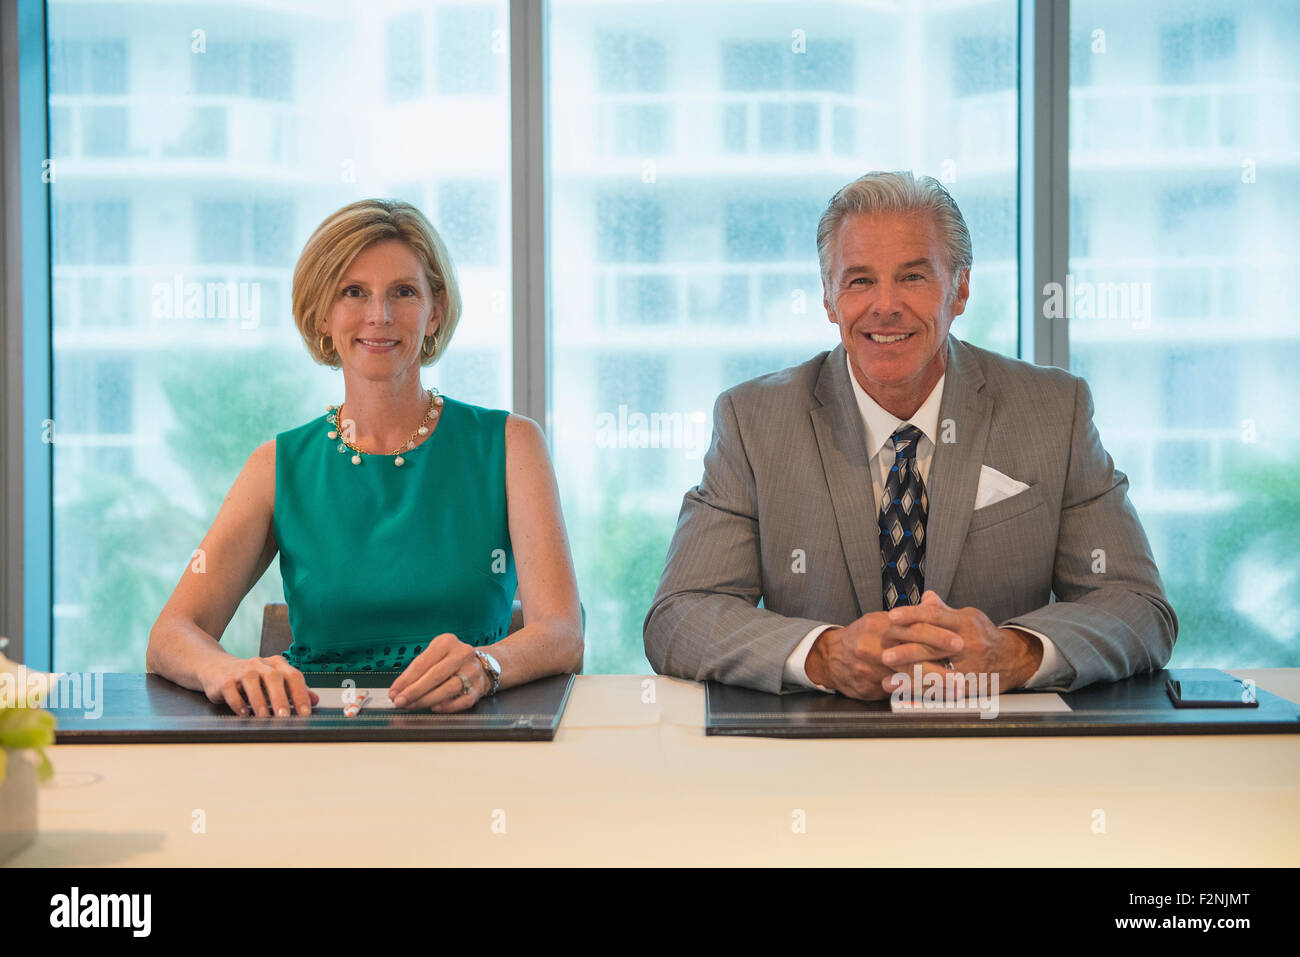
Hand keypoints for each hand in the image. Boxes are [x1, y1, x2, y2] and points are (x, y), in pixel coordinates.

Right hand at [200, 655, 317, 715]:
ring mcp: (242, 670)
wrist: (217, 668)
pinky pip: (231, 690)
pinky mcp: (225, 679)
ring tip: (264, 717)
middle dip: (281, 698)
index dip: (301, 694)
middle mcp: (260, 664)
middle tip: (284, 717)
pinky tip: (244, 714)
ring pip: (253, 682)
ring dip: (260, 701)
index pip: (293, 676)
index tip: (305, 713)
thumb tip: (315, 700)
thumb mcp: (273, 682)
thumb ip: (294, 690)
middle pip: (274, 678)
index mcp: (276, 664)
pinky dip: (238, 703)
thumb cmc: (250, 678)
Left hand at [388, 634, 490, 712]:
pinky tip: (434, 708)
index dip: (405, 679)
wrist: (482, 665)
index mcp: (447, 642)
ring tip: (412, 705)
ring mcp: (472, 672)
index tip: (394, 691)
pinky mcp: (478, 688)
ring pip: (448, 688)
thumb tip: (398, 689)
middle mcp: (462, 654)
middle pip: (435, 675)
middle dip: (414, 691)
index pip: (423, 662)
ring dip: (426, 700)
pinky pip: (462, 701)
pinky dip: (447, 706)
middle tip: (400, 701)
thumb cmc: (451, 661)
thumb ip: (418, 669)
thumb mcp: (435, 655)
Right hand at [805, 609, 963, 700]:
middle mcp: (873, 647)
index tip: (958, 641)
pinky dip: (915, 695)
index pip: (913, 628)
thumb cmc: (863, 636)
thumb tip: (933, 599)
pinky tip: (932, 699)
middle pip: (911, 657)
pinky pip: (894, 693)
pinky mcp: (867, 687)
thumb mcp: (882, 620)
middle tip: (961, 675)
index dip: (937, 635)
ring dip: (932, 686)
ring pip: (905, 678)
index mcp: (880, 626)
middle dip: (938, 667)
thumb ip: (910, 615)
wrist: (830, 656)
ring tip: (953, 691)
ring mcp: (869, 669)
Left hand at [885, 591, 1042, 690]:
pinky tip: (904, 695)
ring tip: (888, 681)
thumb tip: (925, 597)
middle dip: (907, 651)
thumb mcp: (967, 616)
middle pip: (934, 648)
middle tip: (885, 654)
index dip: (913, 615)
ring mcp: (969, 668)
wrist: (1012, 658)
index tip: (892, 616)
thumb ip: (943, 610)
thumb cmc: (982, 634)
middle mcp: (967, 645)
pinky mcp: (968, 687)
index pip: (936, 617)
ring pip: (935, 673)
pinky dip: (920, 694)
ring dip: (910, 679)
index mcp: (965, 624)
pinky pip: (941, 691)